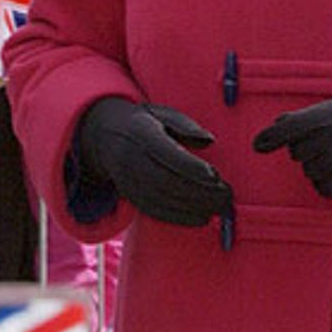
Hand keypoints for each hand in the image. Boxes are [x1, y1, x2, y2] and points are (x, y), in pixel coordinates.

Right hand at [75, 98, 232, 226]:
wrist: (104, 138)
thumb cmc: (143, 124)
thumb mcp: (161, 114)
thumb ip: (185, 126)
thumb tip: (209, 140)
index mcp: (141, 134)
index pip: (166, 154)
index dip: (191, 167)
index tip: (215, 175)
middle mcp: (131, 159)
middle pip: (167, 181)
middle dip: (199, 192)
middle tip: (226, 196)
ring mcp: (129, 181)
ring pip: (163, 199)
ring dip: (194, 206)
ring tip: (220, 208)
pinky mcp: (132, 196)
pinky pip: (156, 211)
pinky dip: (181, 217)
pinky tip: (202, 217)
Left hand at [252, 91, 331, 197]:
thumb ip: (318, 112)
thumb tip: (282, 123)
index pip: (294, 125)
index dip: (272, 136)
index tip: (258, 145)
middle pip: (300, 150)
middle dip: (304, 149)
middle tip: (323, 144)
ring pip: (311, 170)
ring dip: (315, 167)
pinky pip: (326, 187)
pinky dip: (326, 183)